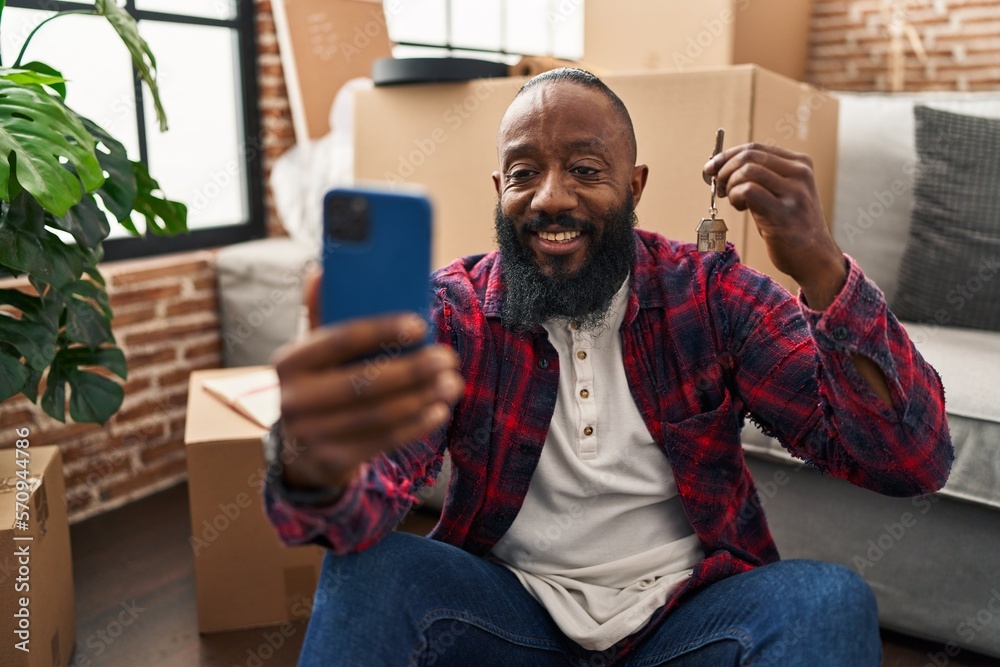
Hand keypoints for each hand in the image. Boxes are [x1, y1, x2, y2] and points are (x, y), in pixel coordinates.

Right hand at [270, 270, 463, 491]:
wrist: (300, 453)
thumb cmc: (319, 387)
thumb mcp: (315, 355)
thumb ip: (323, 317)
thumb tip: (322, 270)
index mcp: (288, 361)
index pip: (339, 339)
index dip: (381, 331)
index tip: (419, 324)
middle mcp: (293, 399)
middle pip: (363, 381)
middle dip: (412, 369)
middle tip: (447, 358)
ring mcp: (310, 435)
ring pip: (377, 413)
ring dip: (421, 397)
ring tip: (452, 383)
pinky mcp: (331, 461)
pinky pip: (382, 440)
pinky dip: (415, 425)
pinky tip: (439, 411)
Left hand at [705, 143, 845, 308]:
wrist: (815, 258)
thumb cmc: (791, 227)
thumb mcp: (781, 194)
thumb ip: (761, 178)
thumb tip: (721, 168)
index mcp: (800, 164)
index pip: (755, 147)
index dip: (728, 155)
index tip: (711, 167)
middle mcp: (800, 174)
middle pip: (749, 155)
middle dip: (725, 169)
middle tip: (719, 187)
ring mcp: (794, 192)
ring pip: (747, 171)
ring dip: (730, 185)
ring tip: (734, 200)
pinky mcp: (784, 213)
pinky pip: (748, 191)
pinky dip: (736, 197)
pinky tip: (741, 208)